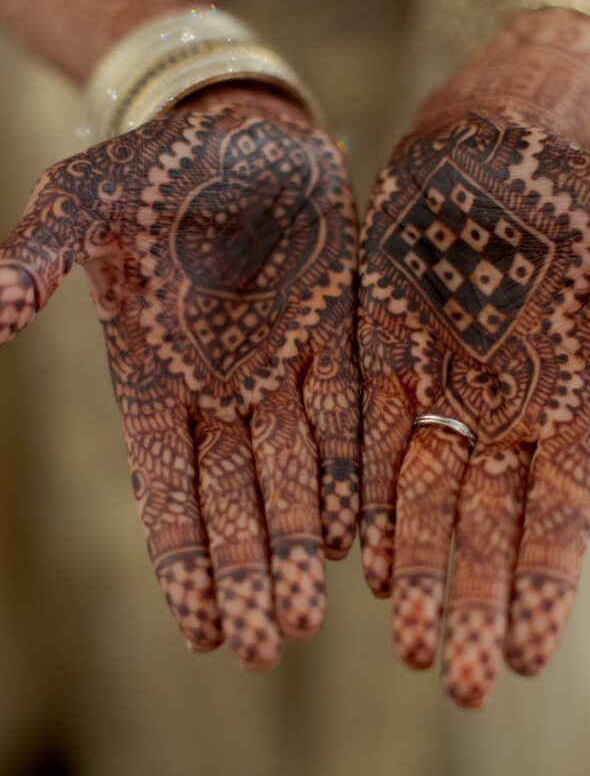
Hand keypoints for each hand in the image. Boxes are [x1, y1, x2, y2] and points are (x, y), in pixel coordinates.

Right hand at [0, 86, 358, 666]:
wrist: (241, 130)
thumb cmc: (154, 166)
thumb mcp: (84, 200)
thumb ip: (42, 256)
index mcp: (155, 376)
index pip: (166, 486)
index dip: (181, 556)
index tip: (197, 627)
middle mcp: (223, 389)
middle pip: (237, 499)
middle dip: (248, 573)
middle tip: (263, 646)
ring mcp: (287, 369)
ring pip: (297, 474)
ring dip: (303, 545)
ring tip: (309, 615)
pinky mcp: (344, 340)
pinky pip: (354, 418)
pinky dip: (356, 476)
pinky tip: (362, 536)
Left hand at [359, 111, 589, 706]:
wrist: (475, 152)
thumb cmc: (562, 182)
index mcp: (569, 396)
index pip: (559, 509)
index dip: (546, 580)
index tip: (532, 655)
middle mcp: (503, 412)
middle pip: (487, 526)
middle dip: (477, 602)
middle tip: (460, 684)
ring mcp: (440, 393)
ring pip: (424, 502)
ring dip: (419, 573)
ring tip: (410, 645)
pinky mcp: (381, 366)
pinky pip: (372, 449)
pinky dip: (367, 505)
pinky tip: (364, 564)